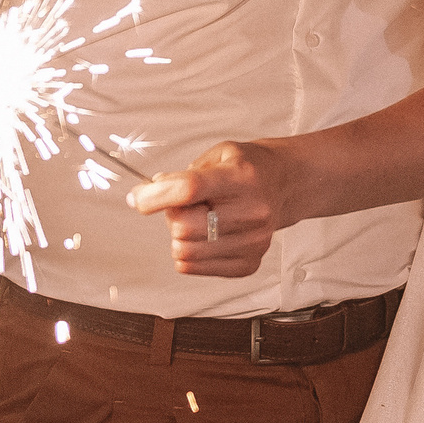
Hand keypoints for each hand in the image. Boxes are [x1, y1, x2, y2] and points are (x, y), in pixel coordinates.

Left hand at [128, 140, 288, 277]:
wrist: (285, 184)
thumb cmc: (250, 168)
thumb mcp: (218, 154)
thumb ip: (182, 174)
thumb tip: (151, 193)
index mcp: (242, 177)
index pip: (189, 189)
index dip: (155, 196)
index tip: (137, 197)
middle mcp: (251, 212)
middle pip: (182, 227)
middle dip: (172, 215)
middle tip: (186, 204)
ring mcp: (252, 242)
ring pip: (184, 252)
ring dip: (181, 236)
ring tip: (200, 219)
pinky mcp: (248, 263)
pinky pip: (194, 268)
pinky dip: (190, 253)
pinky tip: (207, 235)